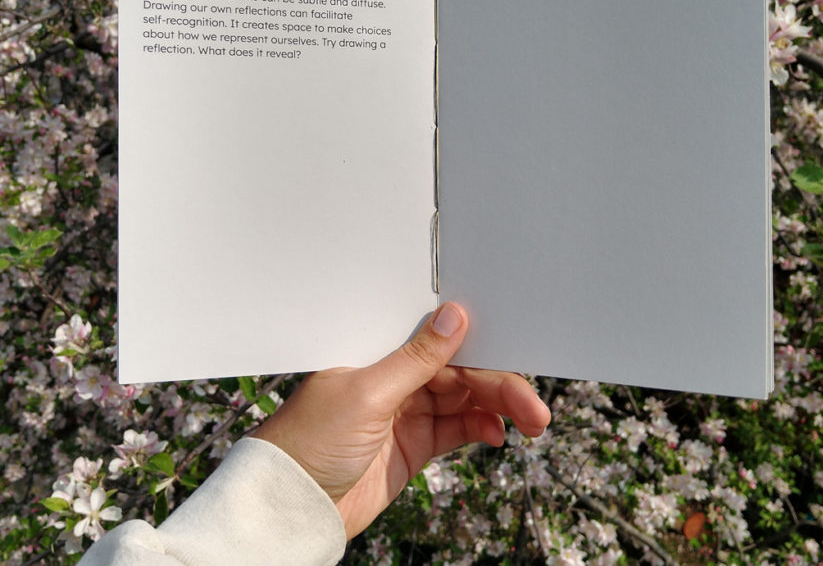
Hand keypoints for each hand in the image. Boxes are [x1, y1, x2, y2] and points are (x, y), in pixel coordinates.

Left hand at [250, 302, 550, 537]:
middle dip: (500, 383)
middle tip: (532, 405)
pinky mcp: (412, 443)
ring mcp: (405, 410)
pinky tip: (498, 433)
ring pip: (465, 399)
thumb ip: (416, 358)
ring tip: (530, 420)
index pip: (440, 337)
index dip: (480, 340)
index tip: (515, 347)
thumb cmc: (307, 442)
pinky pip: (457, 427)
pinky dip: (481, 428)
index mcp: (377, 350)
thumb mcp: (366, 394)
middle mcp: (394, 376)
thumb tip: (453, 315)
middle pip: (461, 370)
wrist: (290, 507)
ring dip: (499, 407)